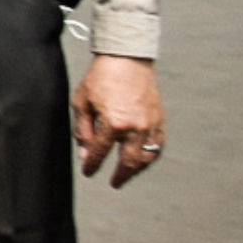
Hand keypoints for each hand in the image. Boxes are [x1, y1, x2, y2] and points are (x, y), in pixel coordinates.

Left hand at [73, 55, 163, 187]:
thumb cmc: (101, 78)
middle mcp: (135, 127)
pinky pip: (158, 146)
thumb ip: (83, 131)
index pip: (100, 152)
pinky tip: (142, 159)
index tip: (88, 172)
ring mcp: (150, 125)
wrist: (126, 59)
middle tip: (114, 183)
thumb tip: (85, 154)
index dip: (93, 165)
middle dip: (120, 175)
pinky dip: (150, 156)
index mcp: (113, 123)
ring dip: (136, 169)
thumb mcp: (82, 103)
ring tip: (127, 174)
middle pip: (128, 162)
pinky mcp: (160, 120)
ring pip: (146, 157)